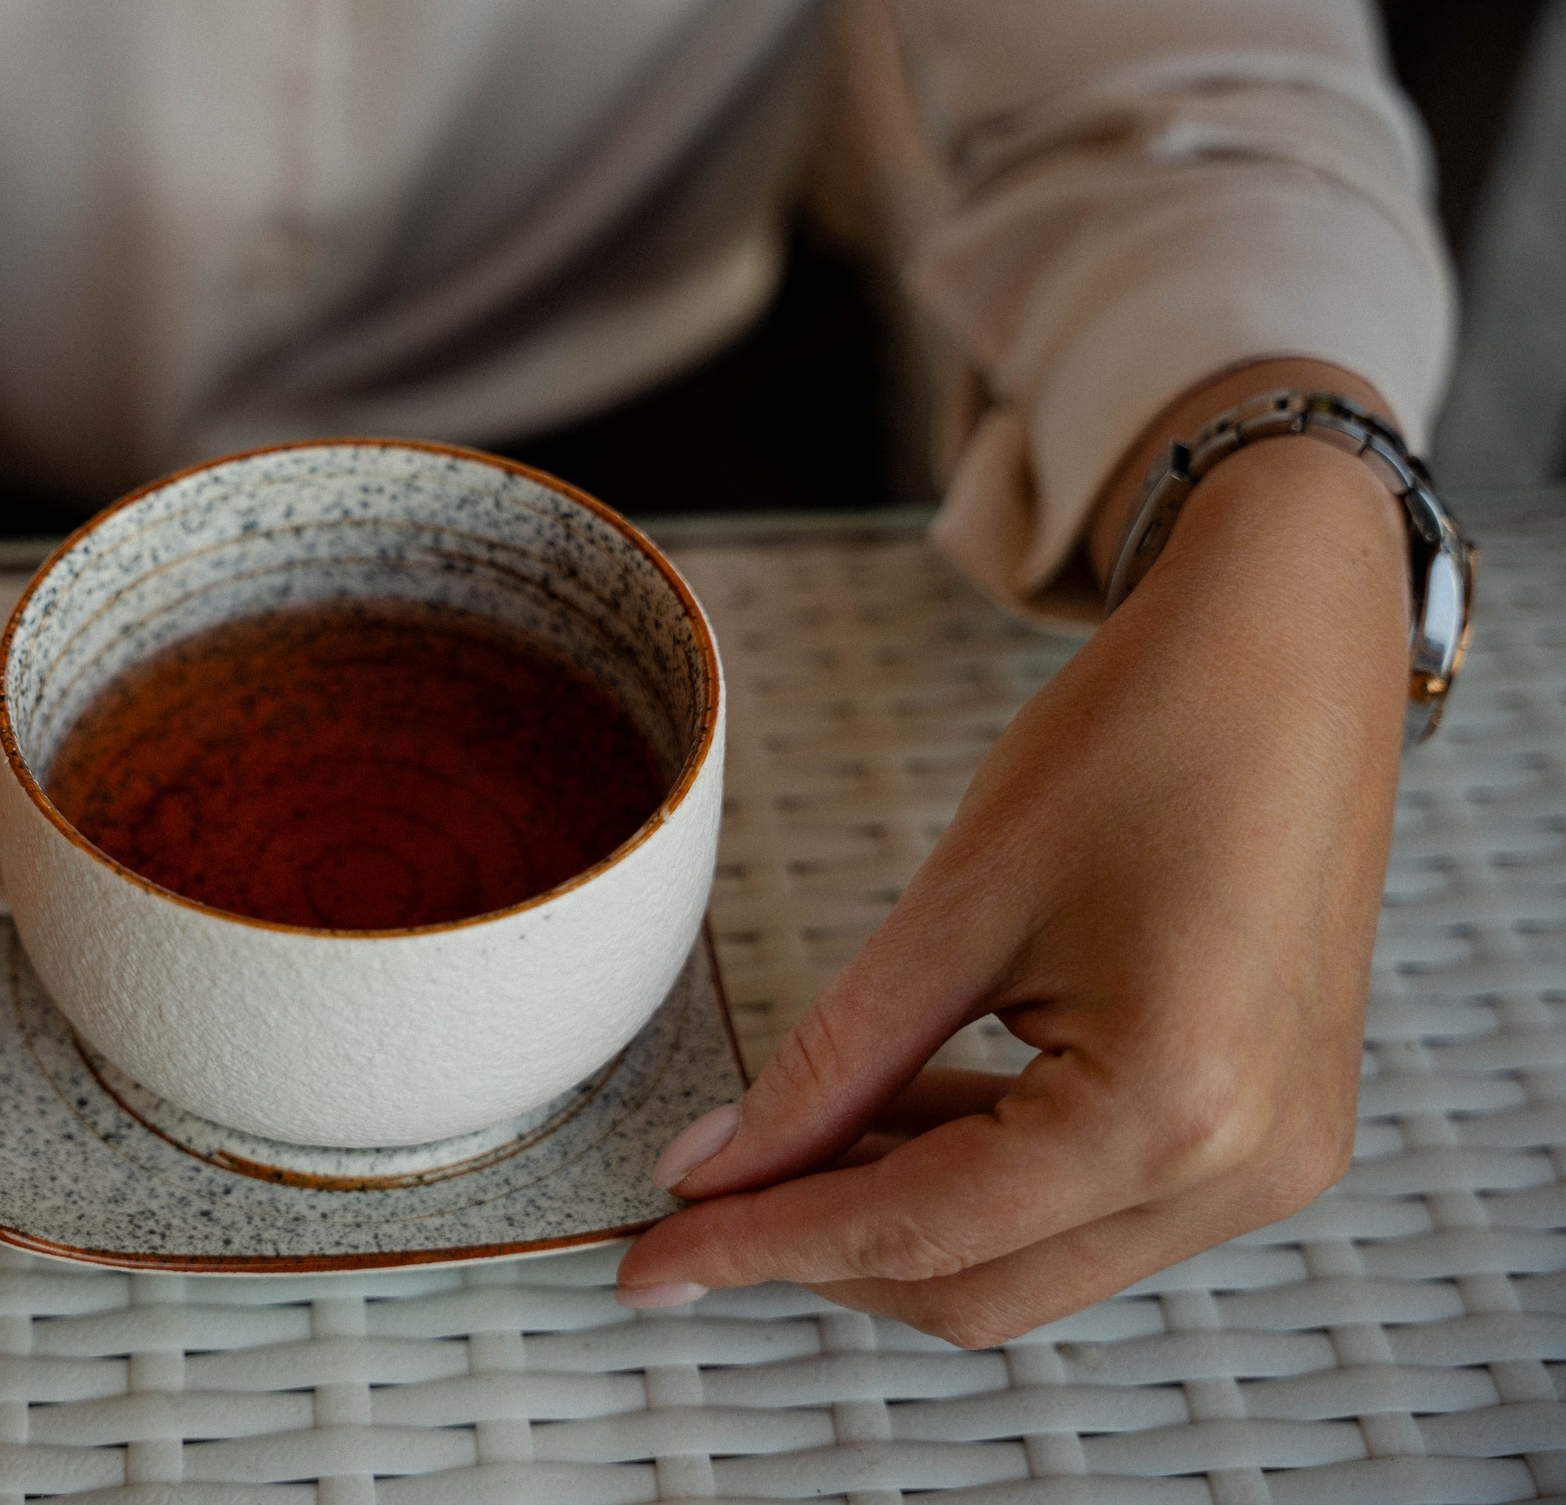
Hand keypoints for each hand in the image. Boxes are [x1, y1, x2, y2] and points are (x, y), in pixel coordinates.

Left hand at [618, 359, 1411, 1345]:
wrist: (1289, 654)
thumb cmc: (1146, 737)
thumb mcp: (961, 900)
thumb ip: (836, 1062)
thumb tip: (719, 1168)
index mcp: (1172, 1110)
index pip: (924, 1230)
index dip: (765, 1248)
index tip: (652, 1259)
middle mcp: (1244, 1172)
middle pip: (979, 1285)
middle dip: (823, 1249)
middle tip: (696, 1204)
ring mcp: (1272, 1167)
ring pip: (1030, 1263)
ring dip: (894, 1217)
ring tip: (778, 1147)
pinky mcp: (1266, 1135)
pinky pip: (1088, 1208)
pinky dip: (975, 1179)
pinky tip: (888, 1116)